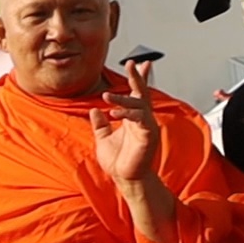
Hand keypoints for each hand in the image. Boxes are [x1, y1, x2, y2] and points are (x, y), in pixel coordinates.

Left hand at [90, 60, 162, 188]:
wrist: (125, 179)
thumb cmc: (118, 161)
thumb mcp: (103, 138)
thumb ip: (99, 124)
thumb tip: (94, 110)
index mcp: (133, 118)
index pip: (137, 94)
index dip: (138, 79)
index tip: (138, 63)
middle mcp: (142, 120)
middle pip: (143, 93)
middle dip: (137, 78)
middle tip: (132, 64)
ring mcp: (147, 127)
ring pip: (140, 104)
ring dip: (124, 98)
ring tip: (107, 96)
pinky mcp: (149, 136)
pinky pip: (140, 119)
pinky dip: (127, 114)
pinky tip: (114, 113)